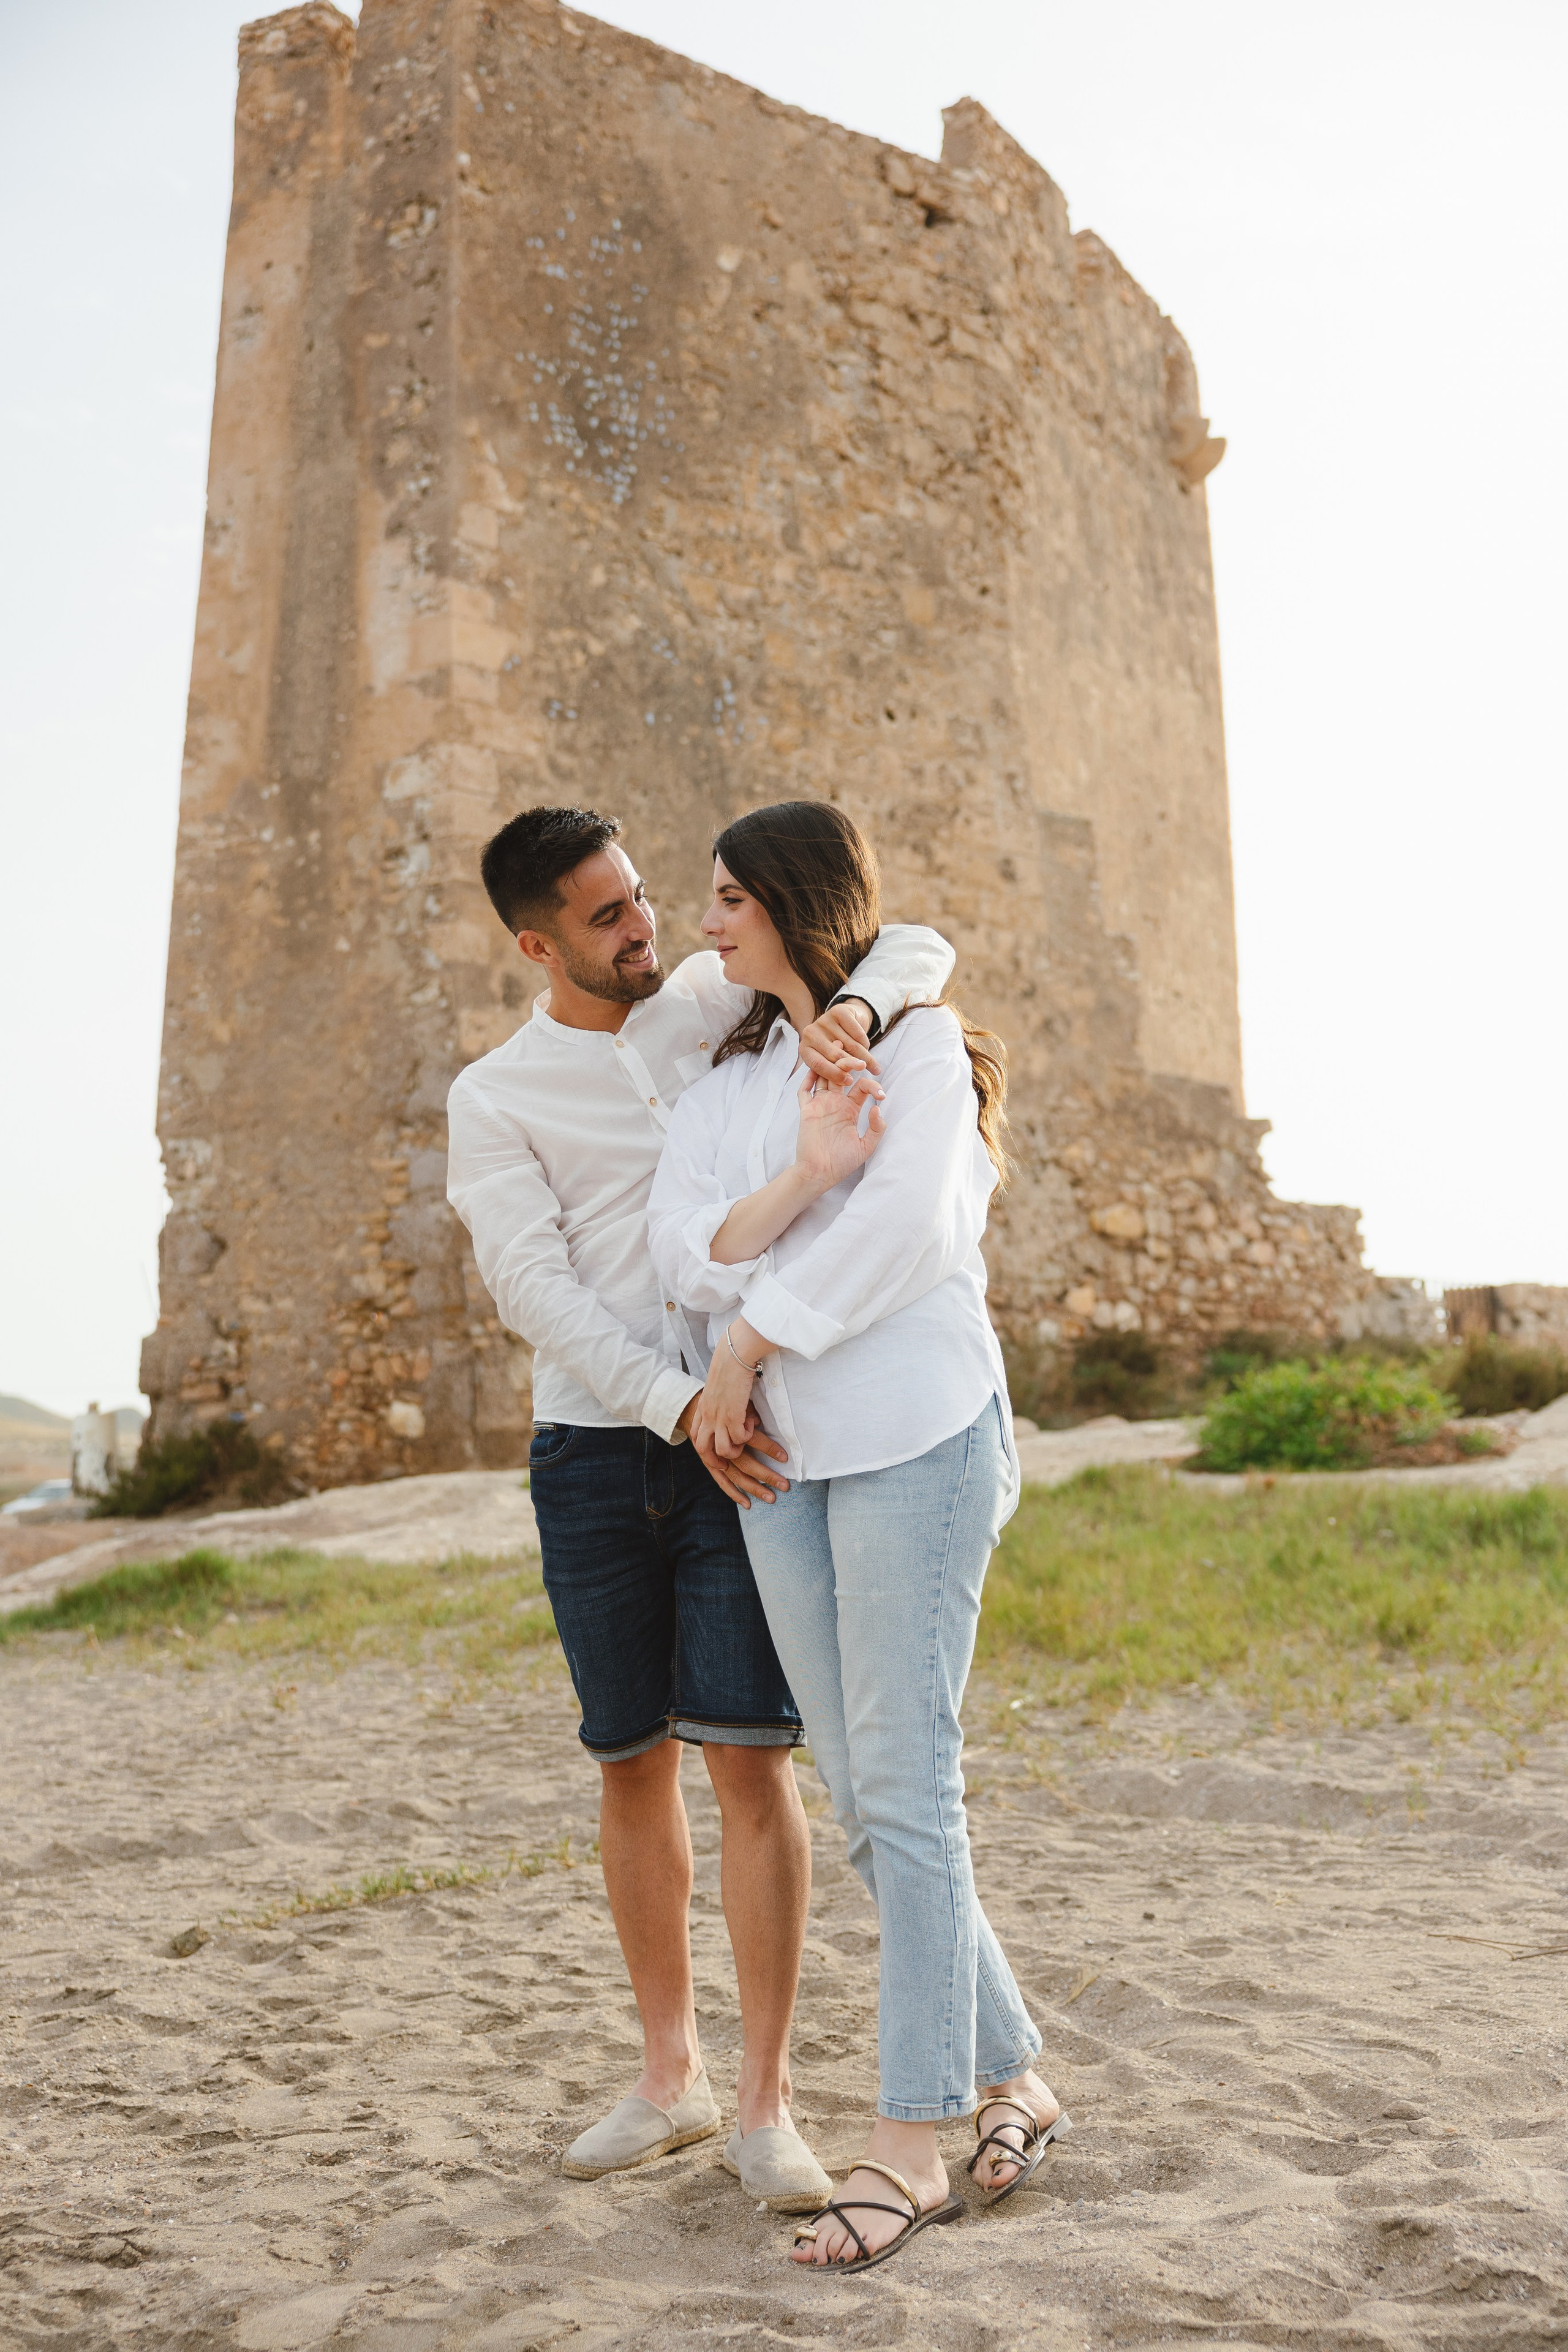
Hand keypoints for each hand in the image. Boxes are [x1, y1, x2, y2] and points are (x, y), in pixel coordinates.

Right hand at [679, 1394, 788, 1508]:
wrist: (692, 1412)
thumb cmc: (720, 1408)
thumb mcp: (734, 1404)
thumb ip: (747, 1412)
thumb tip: (759, 1420)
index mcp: (730, 1428)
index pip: (753, 1440)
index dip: (769, 1449)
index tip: (785, 1458)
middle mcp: (722, 1446)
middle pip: (746, 1463)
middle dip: (766, 1475)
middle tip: (784, 1485)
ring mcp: (715, 1458)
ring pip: (736, 1476)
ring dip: (754, 1488)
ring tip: (770, 1497)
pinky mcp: (710, 1465)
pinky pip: (722, 1482)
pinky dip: (734, 1493)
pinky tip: (747, 1503)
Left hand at [693, 1316, 775, 1466]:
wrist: (733, 1356)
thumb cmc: (728, 1365)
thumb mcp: (717, 1386)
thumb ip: (718, 1399)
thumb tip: (727, 1405)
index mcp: (702, 1407)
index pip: (694, 1435)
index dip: (704, 1448)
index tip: (715, 1452)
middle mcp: (707, 1416)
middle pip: (703, 1449)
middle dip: (715, 1460)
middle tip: (728, 1461)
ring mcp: (719, 1418)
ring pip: (722, 1450)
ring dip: (735, 1449)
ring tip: (743, 1438)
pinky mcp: (733, 1417)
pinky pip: (740, 1439)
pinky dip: (747, 1435)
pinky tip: (751, 1422)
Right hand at [794, 1066, 884, 1190]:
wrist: (819, 1173)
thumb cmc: (841, 1163)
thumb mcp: (866, 1147)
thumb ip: (876, 1129)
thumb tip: (877, 1107)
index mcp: (850, 1110)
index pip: (861, 1087)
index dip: (872, 1085)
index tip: (880, 1094)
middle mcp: (835, 1104)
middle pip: (841, 1075)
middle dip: (849, 1063)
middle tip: (859, 1058)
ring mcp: (820, 1105)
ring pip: (824, 1077)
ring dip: (829, 1063)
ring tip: (836, 1047)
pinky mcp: (807, 1111)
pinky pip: (804, 1091)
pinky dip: (808, 1078)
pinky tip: (815, 1068)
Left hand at [798, 999, 879, 1087]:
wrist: (844, 1019)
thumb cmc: (835, 1045)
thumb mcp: (829, 1059)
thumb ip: (834, 1067)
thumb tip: (846, 1079)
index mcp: (805, 1049)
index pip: (818, 1065)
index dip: (835, 1075)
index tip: (849, 1082)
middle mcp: (810, 1033)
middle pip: (836, 1056)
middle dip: (853, 1066)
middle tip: (865, 1072)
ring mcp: (823, 1021)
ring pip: (850, 1046)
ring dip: (865, 1058)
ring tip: (875, 1068)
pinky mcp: (838, 1012)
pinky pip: (857, 1034)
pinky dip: (865, 1043)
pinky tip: (868, 1048)